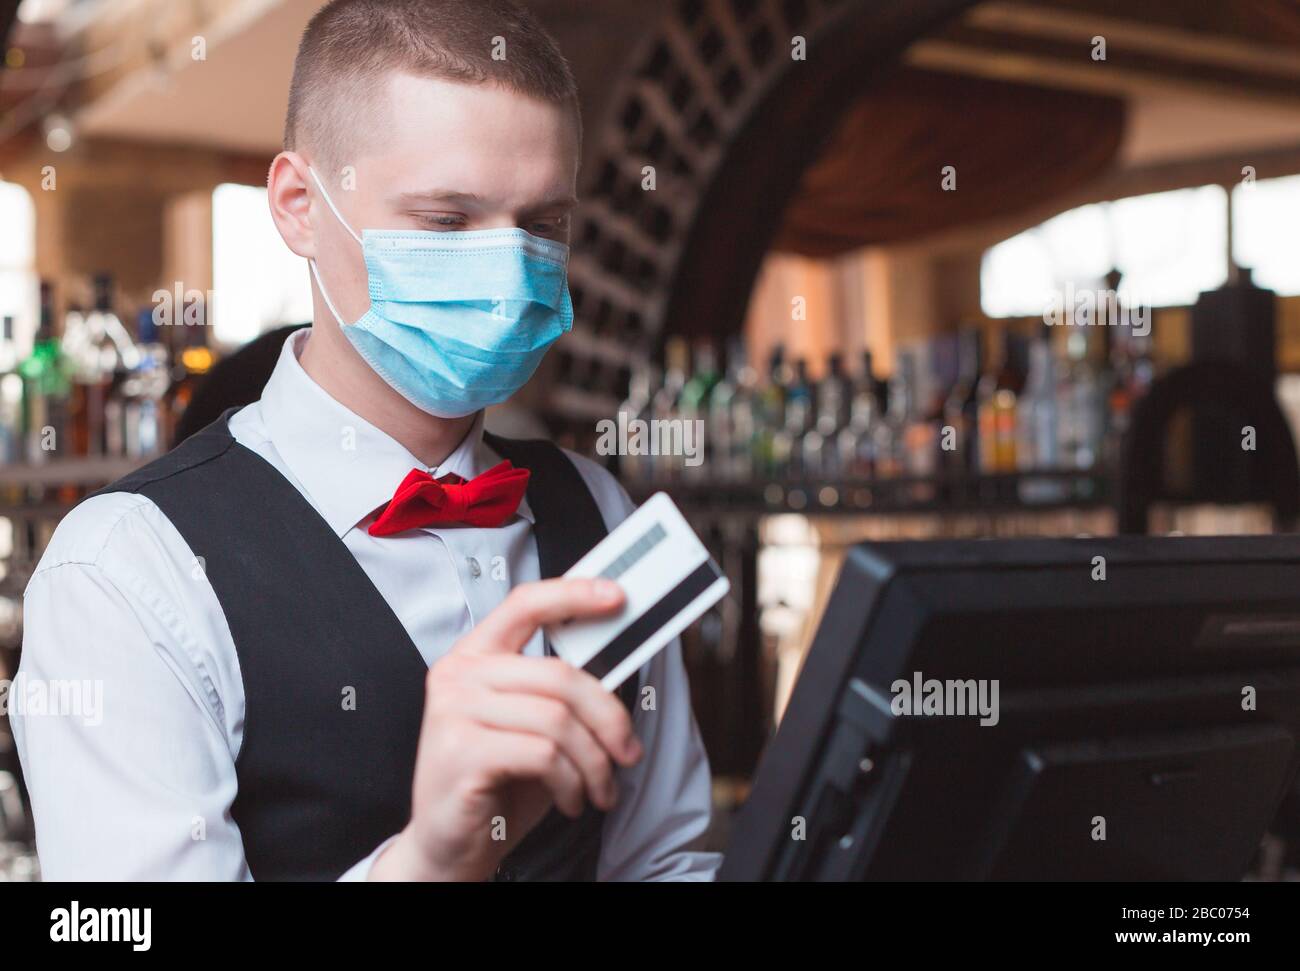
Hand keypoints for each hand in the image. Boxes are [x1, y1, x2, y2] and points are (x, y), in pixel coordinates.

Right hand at [370, 577, 642, 880]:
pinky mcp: (461, 752)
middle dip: (608, 718)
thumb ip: (558, 691)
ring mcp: (454, 711)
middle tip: (627, 752)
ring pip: (558, 719)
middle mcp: (458, 675)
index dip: (574, 594)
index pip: (524, 604)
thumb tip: (616, 666)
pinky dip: (571, 781)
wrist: (447, 846)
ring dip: (594, 762)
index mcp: (475, 657)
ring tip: (598, 789)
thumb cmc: (496, 783)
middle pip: (560, 674)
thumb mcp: (531, 727)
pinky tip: (570, 799)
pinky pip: (544, 754)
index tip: (617, 596)